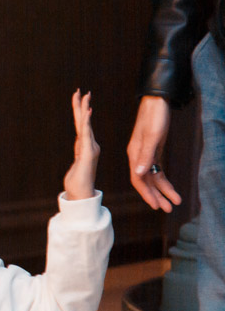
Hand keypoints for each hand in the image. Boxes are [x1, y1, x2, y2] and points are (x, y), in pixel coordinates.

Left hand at [63, 89, 99, 200]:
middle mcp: (90, 145)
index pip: (83, 125)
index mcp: (86, 146)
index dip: (81, 112)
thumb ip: (80, 153)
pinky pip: (86, 133)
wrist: (81, 194)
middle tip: (80, 90)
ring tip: (83, 95)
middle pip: (84, 121)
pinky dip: (86, 122)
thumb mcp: (77, 164)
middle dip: (81, 105)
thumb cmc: (78, 182)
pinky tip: (86, 112)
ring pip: (85, 124)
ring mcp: (90, 148)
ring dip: (83, 109)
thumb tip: (81, 146)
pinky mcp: (87, 152)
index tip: (80, 99)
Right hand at [126, 94, 179, 211]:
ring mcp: (146, 154)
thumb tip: (139, 174)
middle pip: (147, 181)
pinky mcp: (153, 150)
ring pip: (153, 176)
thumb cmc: (154, 116)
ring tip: (174, 200)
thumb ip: (145, 155)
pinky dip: (163, 178)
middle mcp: (138, 157)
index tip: (157, 206)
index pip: (138, 180)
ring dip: (163, 189)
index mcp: (134, 155)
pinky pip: (157, 169)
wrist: (157, 101)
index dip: (147, 194)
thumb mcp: (152, 136)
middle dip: (157, 196)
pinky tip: (169, 186)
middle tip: (169, 209)